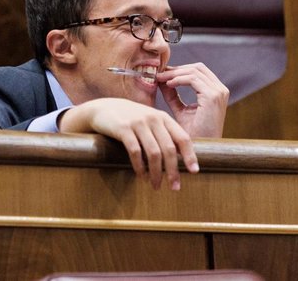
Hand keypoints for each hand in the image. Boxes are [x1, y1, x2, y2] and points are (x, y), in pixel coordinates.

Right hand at [58, 98, 198, 190]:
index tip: (194, 172)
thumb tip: (181, 158)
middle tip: (174, 187)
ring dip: (156, 173)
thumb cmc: (130, 118)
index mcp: (163, 117)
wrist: (103, 109)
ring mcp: (138, 123)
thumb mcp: (150, 121)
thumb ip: (164, 134)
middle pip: (169, 149)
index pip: (182, 138)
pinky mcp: (123, 128)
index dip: (190, 156)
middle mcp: (153, 118)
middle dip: (173, 171)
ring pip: (154, 153)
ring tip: (155, 186)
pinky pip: (135, 152)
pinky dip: (140, 167)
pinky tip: (141, 176)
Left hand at [157, 63, 228, 138]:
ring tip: (160, 78)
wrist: (199, 150)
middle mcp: (220, 90)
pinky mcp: (212, 97)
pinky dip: (178, 79)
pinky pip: (193, 79)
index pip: (198, 71)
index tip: (162, 73)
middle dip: (176, 69)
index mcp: (216, 92)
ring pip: (194, 71)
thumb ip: (172, 94)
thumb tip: (161, 80)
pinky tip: (168, 84)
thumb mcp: (180, 110)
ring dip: (175, 73)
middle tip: (159, 73)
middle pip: (197, 67)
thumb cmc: (192, 135)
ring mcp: (218, 92)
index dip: (179, 69)